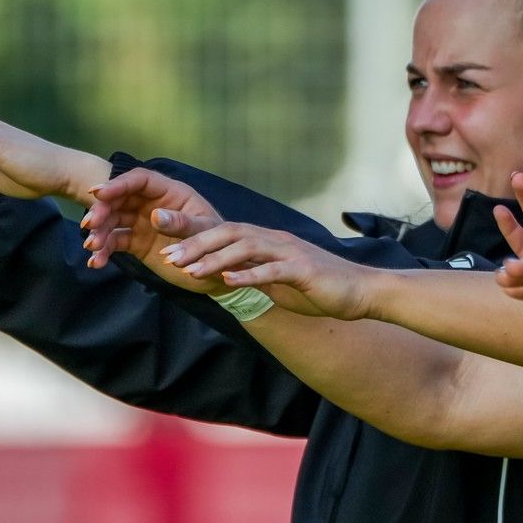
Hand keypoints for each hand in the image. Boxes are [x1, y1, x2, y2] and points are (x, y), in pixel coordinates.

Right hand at [81, 168, 224, 287]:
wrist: (217, 272)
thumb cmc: (218, 244)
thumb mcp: (205, 232)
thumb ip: (183, 224)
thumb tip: (156, 215)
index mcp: (172, 193)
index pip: (141, 180)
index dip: (119, 184)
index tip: (99, 194)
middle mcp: (154, 203)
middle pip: (121, 199)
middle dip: (103, 210)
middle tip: (90, 225)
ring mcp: (143, 222)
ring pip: (114, 220)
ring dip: (100, 232)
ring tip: (92, 248)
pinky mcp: (137, 242)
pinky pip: (116, 241)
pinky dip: (104, 250)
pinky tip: (96, 262)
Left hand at [155, 221, 370, 319]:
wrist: (360, 291)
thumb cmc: (318, 288)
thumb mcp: (277, 281)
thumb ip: (251, 274)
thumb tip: (222, 277)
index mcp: (266, 241)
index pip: (223, 231)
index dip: (193, 234)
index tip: (162, 240)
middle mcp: (275, 240)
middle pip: (229, 232)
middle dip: (195, 242)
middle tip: (166, 254)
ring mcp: (290, 253)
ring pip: (246, 248)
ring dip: (215, 258)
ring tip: (188, 270)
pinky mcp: (304, 271)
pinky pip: (273, 271)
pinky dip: (249, 275)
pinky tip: (228, 281)